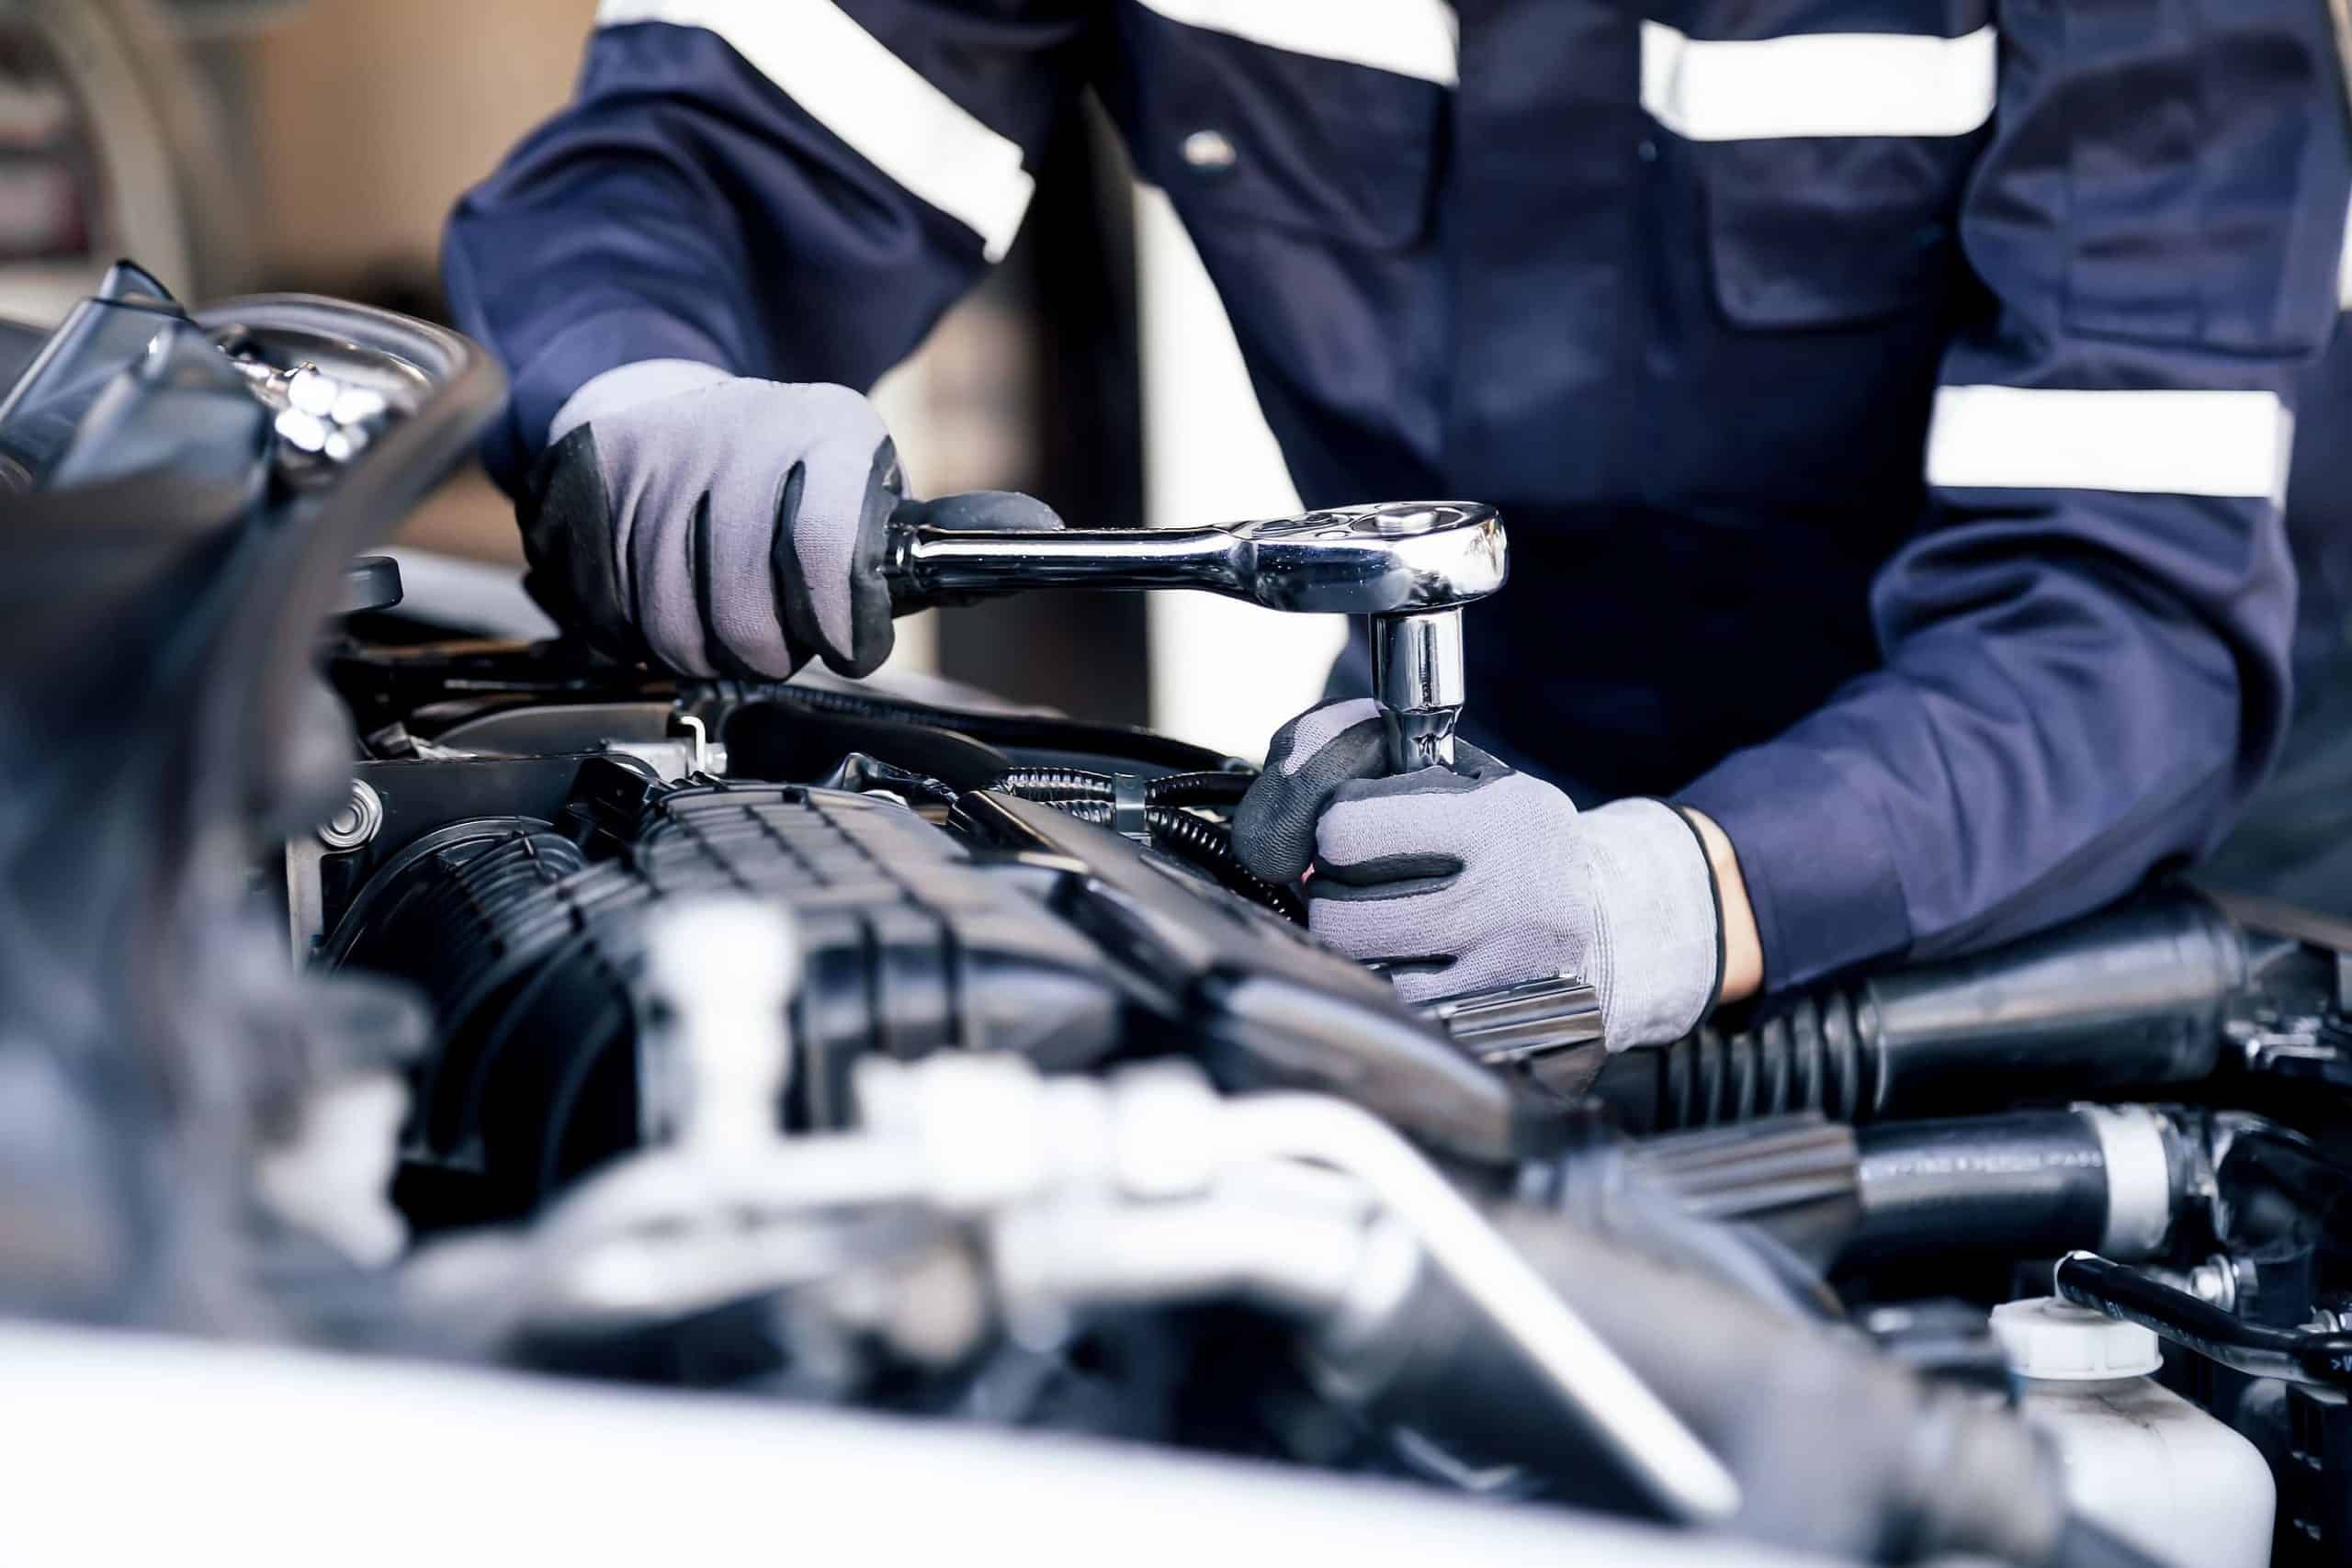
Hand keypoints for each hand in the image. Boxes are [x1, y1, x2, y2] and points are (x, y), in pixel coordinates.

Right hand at [519, 361, 1060, 677]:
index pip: (831, 554)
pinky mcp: (600, 488)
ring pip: (685, 623)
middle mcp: (742, 433)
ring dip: (717, 651)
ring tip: (740, 625)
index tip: (852, 648)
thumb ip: (946, 538)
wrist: (666, 406)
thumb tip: (1041, 534)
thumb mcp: (874, 490)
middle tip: (790, 639)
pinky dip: (657, 635)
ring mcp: (663, 460)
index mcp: (828, 429)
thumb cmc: (792, 474)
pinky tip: (682, 608)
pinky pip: (625, 613)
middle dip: (779, 651)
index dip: (845, 626)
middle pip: (752, 611)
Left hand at [1233, 699, 1726, 1049]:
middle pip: (1341, 912)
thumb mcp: (1468, 777)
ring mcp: (1505, 972)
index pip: (1346, 829)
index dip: (1331, 831)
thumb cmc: (1515, 843)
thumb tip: (1286, 812)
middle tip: (1359, 888)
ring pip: (1358, 969)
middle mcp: (1512, 896)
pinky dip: (1380, 986)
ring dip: (1352, 945)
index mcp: (1505, 818)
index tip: (1349, 834)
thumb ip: (1372, 760)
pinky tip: (1404, 965)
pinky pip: (1391, 1010)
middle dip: (1333, 897)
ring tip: (1381, 924)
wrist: (1616, 927)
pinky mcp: (1495, 1025)